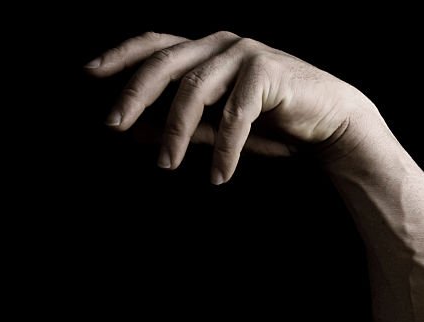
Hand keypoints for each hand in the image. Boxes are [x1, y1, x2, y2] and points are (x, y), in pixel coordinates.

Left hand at [86, 31, 372, 183]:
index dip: (121, 55)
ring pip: (195, 89)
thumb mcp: (222, 126)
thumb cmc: (277, 125)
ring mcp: (246, 54)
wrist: (334, 122)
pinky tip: (218, 175)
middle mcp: (223, 45)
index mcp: (209, 50)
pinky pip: (236, 114)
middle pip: (166, 63)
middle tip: (113, 126)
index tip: (89, 73)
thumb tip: (135, 134)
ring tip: (166, 163)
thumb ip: (185, 123)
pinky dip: (225, 148)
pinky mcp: (268, 73)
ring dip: (176, 131)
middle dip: (135, 95)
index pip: (156, 43)